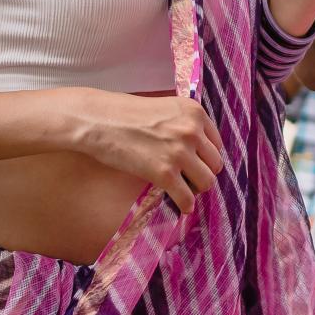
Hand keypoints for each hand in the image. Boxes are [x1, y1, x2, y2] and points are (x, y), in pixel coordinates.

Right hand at [72, 91, 224, 214]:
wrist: (98, 120)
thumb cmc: (125, 114)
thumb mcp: (165, 110)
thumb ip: (184, 125)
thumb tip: (198, 153)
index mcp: (194, 112)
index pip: (216, 144)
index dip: (205, 156)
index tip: (194, 164)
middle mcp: (192, 131)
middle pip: (215, 164)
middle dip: (202, 173)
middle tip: (186, 178)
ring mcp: (180, 152)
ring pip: (207, 182)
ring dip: (195, 189)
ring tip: (181, 189)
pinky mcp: (165, 173)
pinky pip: (187, 198)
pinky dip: (185, 205)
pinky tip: (179, 205)